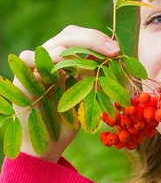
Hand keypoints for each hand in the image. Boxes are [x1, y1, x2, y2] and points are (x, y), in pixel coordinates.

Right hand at [13, 25, 119, 161]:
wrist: (47, 146)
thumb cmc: (68, 123)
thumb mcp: (89, 97)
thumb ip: (97, 78)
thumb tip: (116, 57)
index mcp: (66, 62)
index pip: (80, 37)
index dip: (98, 39)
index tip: (117, 51)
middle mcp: (50, 61)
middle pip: (68, 36)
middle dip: (92, 40)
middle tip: (112, 52)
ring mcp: (34, 69)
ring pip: (50, 46)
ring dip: (73, 51)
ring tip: (91, 65)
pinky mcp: (21, 80)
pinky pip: (27, 59)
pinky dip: (45, 60)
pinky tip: (61, 72)